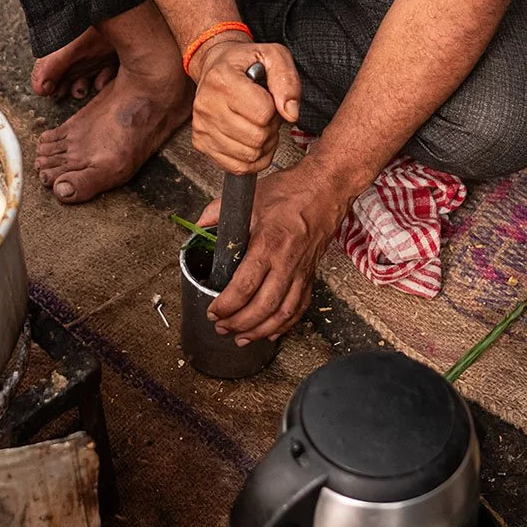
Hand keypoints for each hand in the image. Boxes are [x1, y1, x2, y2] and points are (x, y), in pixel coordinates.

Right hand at [190, 37, 298, 174]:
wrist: (215, 65)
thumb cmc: (245, 62)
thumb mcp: (273, 56)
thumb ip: (287, 81)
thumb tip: (291, 114)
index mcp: (223, 80)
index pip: (264, 113)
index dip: (275, 109)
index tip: (268, 99)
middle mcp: (207, 105)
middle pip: (257, 137)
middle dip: (270, 128)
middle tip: (265, 114)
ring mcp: (201, 126)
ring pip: (249, 155)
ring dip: (263, 145)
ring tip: (258, 125)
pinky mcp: (201, 142)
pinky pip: (237, 166)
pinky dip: (252, 159)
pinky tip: (251, 141)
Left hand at [199, 162, 348, 343]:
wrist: (326, 188)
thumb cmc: (291, 191)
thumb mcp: (251, 198)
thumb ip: (218, 212)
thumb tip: (199, 226)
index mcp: (268, 244)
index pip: (244, 286)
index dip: (226, 305)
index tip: (213, 311)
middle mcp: (287, 262)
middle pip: (263, 306)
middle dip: (239, 323)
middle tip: (222, 328)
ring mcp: (302, 271)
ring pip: (283, 313)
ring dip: (261, 330)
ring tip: (242, 338)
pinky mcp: (311, 274)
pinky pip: (300, 307)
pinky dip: (285, 324)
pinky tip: (271, 331)